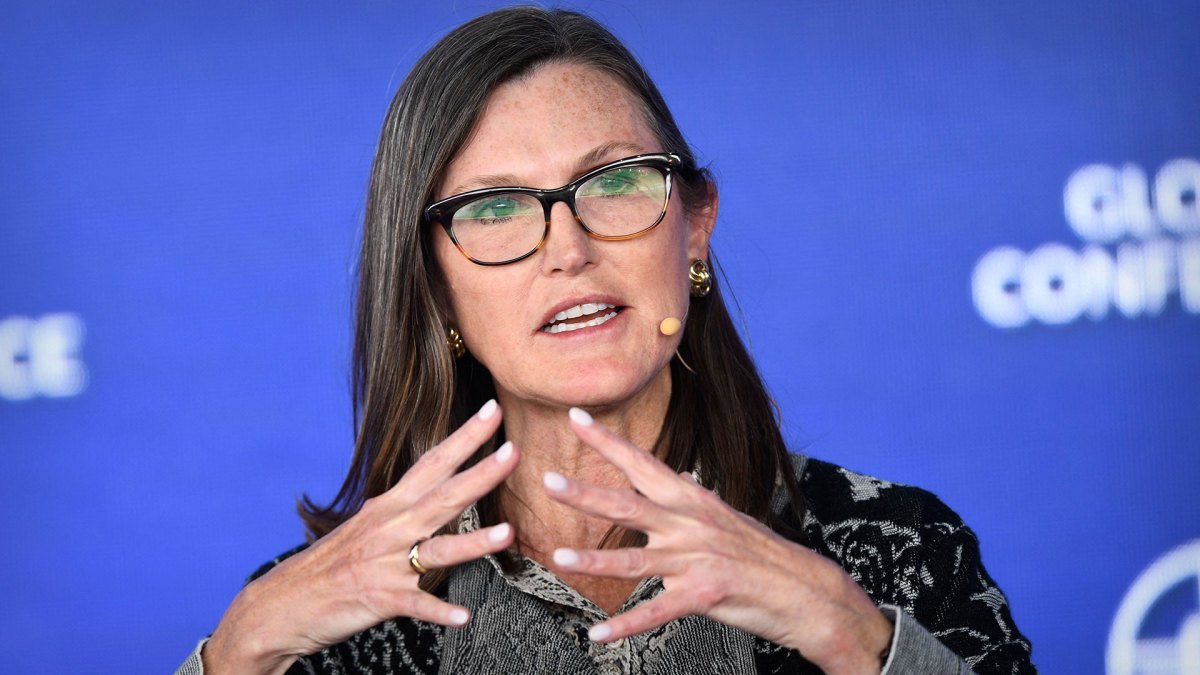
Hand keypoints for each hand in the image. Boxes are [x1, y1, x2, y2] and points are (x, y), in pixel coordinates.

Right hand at [204, 400, 518, 674]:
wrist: (282, 605)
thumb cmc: (331, 565)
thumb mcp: (368, 526)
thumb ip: (405, 509)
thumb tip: (436, 489)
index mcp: (389, 506)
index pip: (433, 462)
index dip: (464, 437)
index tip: (492, 410)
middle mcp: (390, 528)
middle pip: (444, 496)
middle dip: (481, 474)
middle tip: (514, 451)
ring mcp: (385, 563)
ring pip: (437, 549)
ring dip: (473, 543)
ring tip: (507, 534)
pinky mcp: (379, 598)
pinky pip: (415, 605)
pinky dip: (438, 611)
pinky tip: (462, 617)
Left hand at [543, 407, 891, 674]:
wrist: (805, 589)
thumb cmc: (761, 553)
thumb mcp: (727, 515)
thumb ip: (698, 498)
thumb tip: (683, 476)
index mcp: (692, 500)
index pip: (643, 464)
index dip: (608, 442)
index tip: (576, 417)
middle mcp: (691, 524)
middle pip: (629, 505)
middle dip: (586, 493)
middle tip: (548, 479)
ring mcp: (697, 560)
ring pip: (636, 561)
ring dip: (594, 561)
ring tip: (558, 559)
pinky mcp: (705, 595)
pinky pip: (656, 612)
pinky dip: (625, 625)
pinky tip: (597, 633)